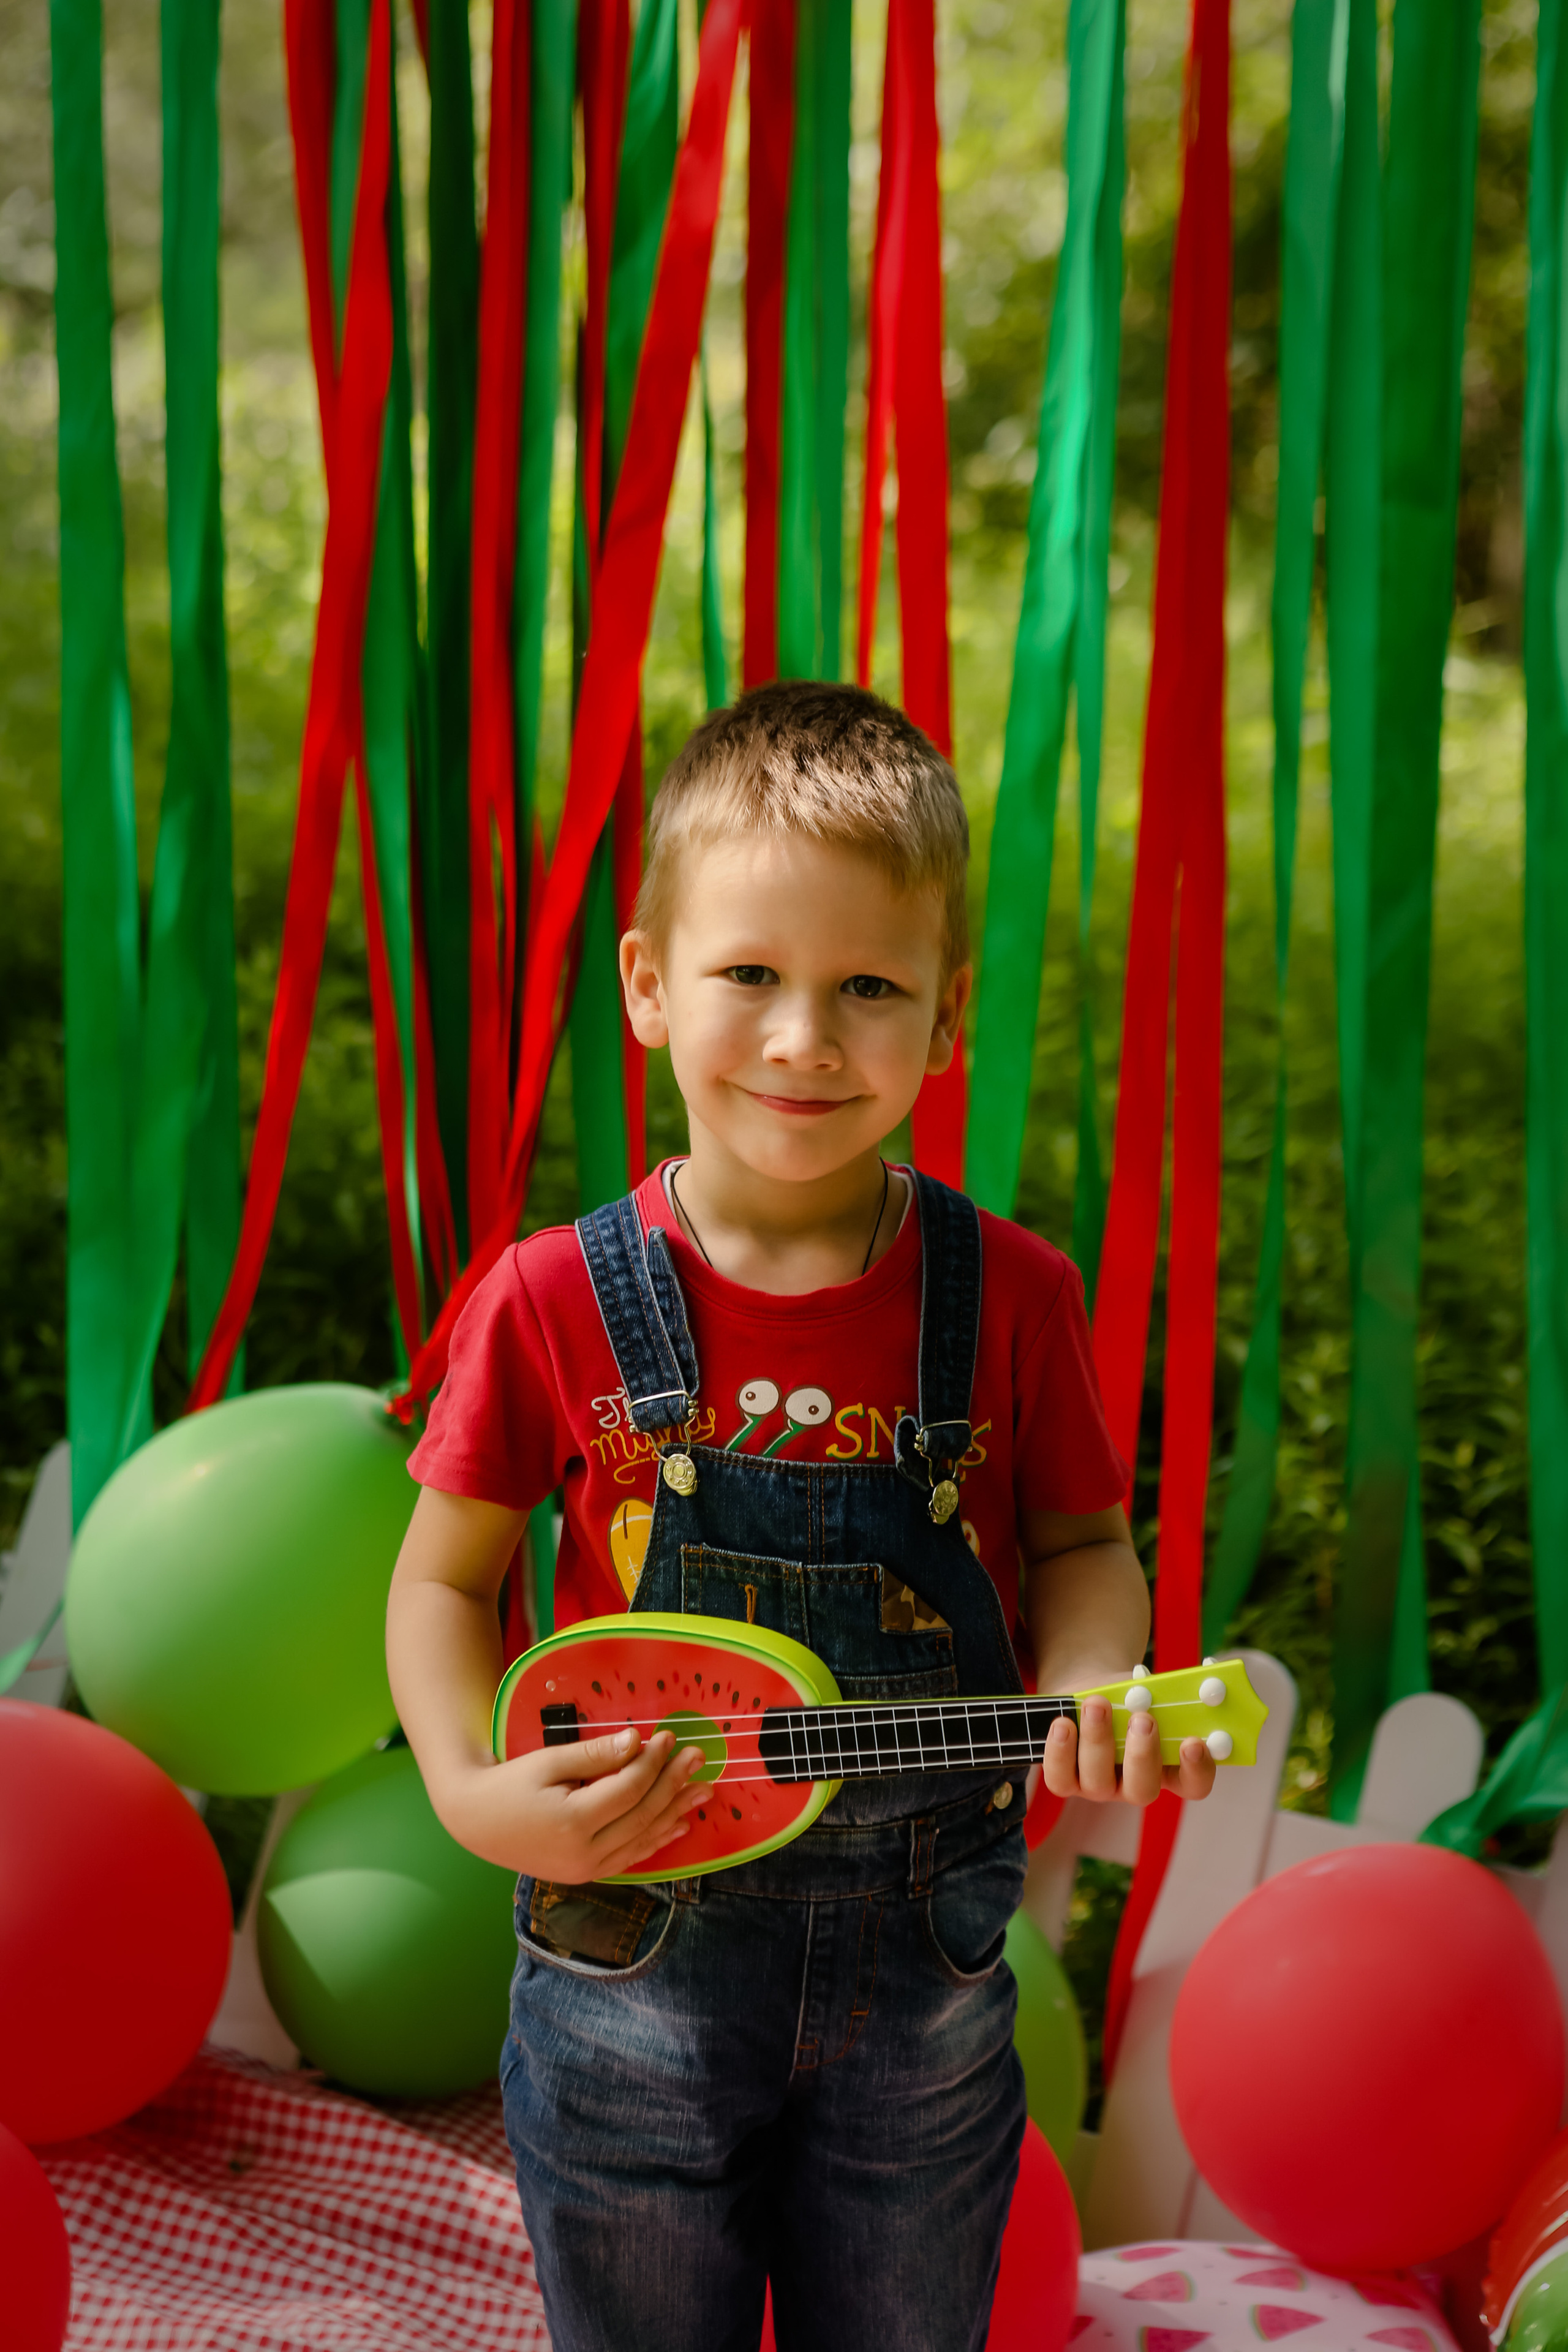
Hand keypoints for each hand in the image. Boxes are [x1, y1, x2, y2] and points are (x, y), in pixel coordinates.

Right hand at [435, 1726, 708, 1879]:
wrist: (474, 1823)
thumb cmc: (508, 1785)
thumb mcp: (547, 1762)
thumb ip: (593, 1755)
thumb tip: (636, 1741)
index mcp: (572, 1823)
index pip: (627, 1790)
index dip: (652, 1762)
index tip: (667, 1737)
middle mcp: (584, 1853)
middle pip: (642, 1815)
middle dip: (673, 1784)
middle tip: (698, 1757)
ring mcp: (586, 1869)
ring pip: (642, 1839)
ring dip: (675, 1813)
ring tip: (702, 1791)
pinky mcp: (586, 1874)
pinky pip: (630, 1857)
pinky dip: (656, 1840)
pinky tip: (678, 1825)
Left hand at [1039, 1691, 1216, 1806]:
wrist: (1088, 1693)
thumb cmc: (1128, 1694)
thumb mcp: (1150, 1691)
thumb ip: (1164, 1693)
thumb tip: (1177, 1678)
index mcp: (1168, 1768)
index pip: (1192, 1784)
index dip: (1197, 1769)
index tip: (1193, 1741)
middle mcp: (1135, 1784)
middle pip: (1143, 1790)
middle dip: (1143, 1754)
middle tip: (1143, 1719)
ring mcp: (1100, 1787)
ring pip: (1099, 1782)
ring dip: (1099, 1740)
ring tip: (1097, 1704)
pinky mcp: (1066, 1781)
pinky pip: (1060, 1779)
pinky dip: (1060, 1751)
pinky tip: (1063, 1723)